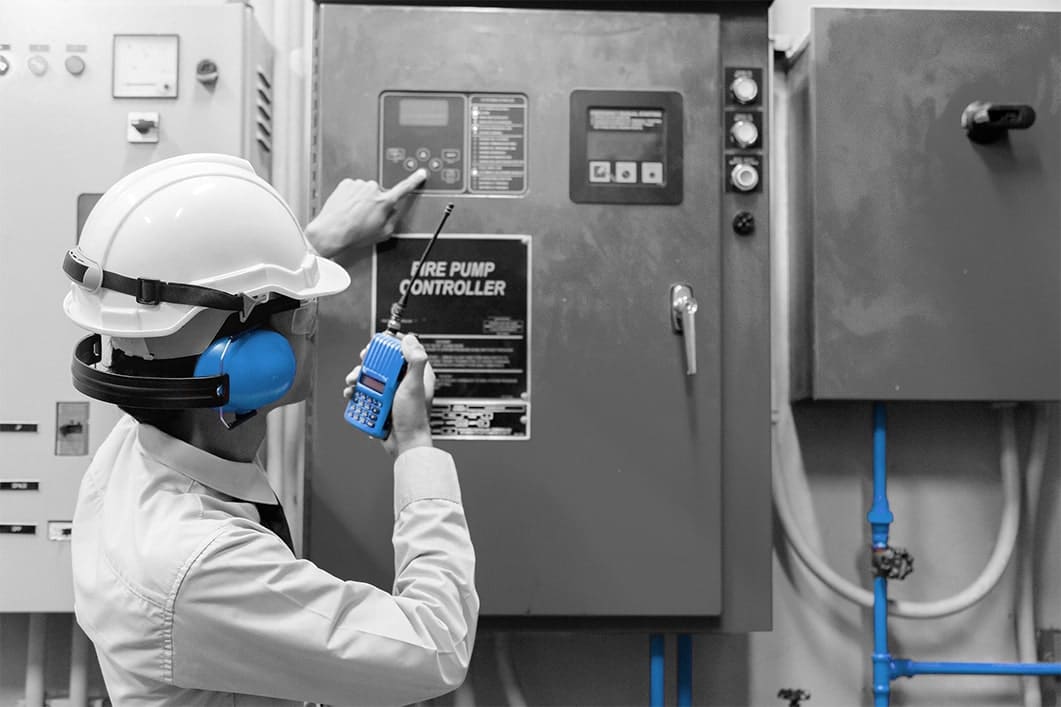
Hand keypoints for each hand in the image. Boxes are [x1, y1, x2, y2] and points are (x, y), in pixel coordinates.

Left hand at [306, 169, 426, 257]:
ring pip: (365, 191)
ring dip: (362, 200)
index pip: (404, 188)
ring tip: (354, 215)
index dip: (415, 180)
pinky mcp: (346, 183)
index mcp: (384, 202)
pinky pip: (354, 189)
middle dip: (376, 202)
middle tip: (366, 217)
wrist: (331, 231)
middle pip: (380, 193)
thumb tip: (394, 211)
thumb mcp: (383, 233)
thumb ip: (394, 219)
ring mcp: (358, 185)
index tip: (421, 173)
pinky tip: (347, 208)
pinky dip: (351, 197)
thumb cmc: (354, 234)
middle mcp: (372, 190)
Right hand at [344, 333, 434, 457]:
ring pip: (370, 378)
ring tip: (353, 382)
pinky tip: (353, 394)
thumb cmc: (414, 418)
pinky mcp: (381, 404)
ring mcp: (391, 393)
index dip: (390, 344)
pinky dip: (356, 393)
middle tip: (362, 361)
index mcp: (415, 374)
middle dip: (368, 362)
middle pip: (382, 362)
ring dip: (358, 378)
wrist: (404, 443)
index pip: (403, 351)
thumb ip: (415, 361)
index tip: (378, 343)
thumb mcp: (415, 386)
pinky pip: (365, 393)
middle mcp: (403, 382)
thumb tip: (410, 340)